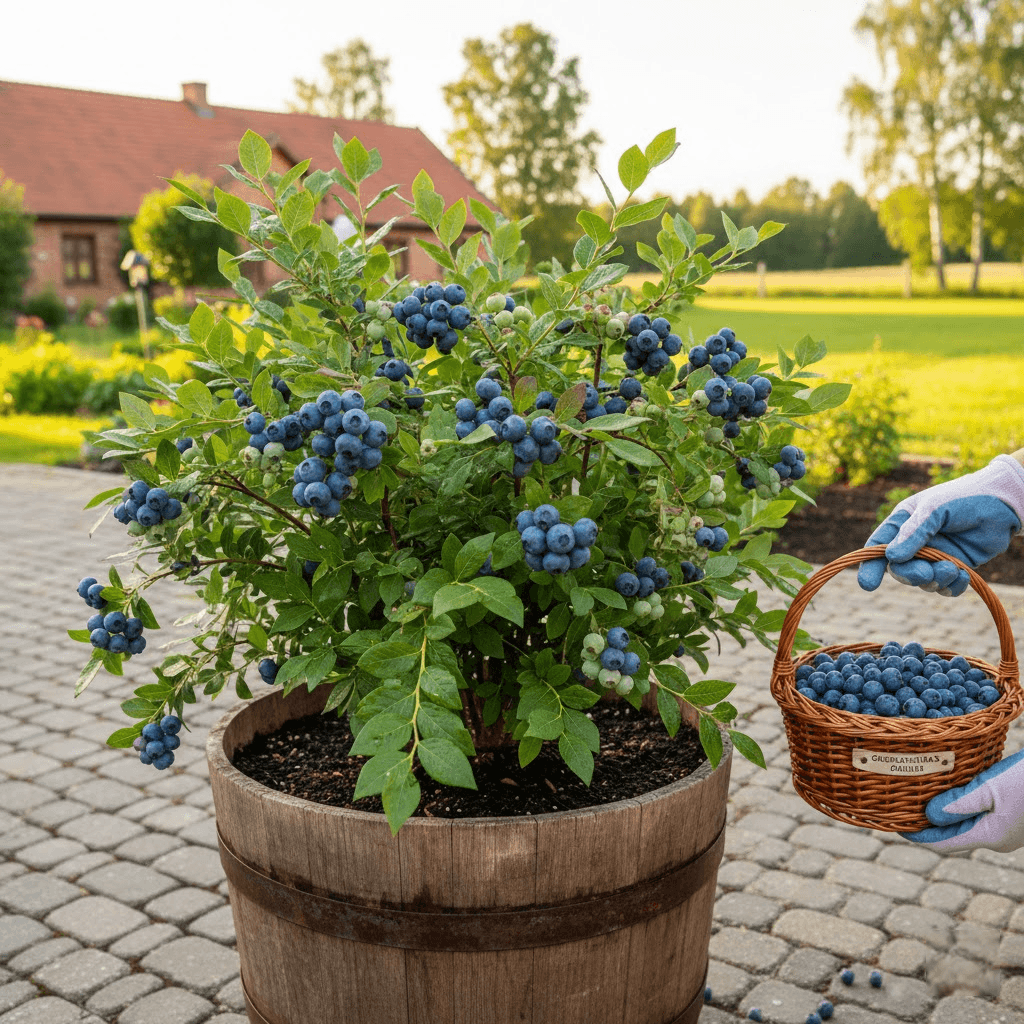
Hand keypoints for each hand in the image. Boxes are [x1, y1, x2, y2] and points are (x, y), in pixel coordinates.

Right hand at [858, 456, 1023, 595]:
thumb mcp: (934, 509)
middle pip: (900, 569)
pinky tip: (963, 576)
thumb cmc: (963, 498)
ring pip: (923, 581)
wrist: (1003, 504)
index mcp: (902, 524)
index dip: (870, 566)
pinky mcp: (954, 567)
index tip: (868, 584)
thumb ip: (914, 533)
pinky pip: (945, 587)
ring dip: (936, 580)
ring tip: (954, 569)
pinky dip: (952, 587)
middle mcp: (914, 543)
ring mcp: (934, 556)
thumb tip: (891, 557)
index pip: (877, 548)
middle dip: (912, 574)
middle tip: (927, 573)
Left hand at [900, 749, 1023, 852]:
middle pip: (952, 834)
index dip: (916, 835)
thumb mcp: (991, 788)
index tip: (893, 821)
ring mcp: (1006, 827)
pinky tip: (951, 789)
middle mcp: (997, 837)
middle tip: (901, 805)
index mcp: (990, 836)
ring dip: (943, 811)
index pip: (942, 843)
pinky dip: (959, 805)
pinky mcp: (1011, 815)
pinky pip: (977, 813)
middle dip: (927, 822)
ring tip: (920, 796)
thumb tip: (928, 816)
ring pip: (965, 823)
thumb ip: (960, 804)